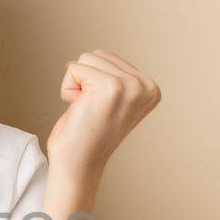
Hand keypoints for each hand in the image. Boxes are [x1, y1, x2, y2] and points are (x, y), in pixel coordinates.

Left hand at [45, 49, 160, 185]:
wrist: (78, 165)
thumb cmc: (87, 134)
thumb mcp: (112, 100)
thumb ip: (115, 76)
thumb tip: (98, 55)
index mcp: (151, 88)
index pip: (109, 58)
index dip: (94, 82)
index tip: (101, 109)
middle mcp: (146, 86)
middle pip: (98, 54)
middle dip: (85, 81)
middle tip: (91, 111)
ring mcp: (130, 86)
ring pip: (86, 59)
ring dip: (77, 85)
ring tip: (86, 110)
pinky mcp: (110, 87)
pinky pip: (74, 69)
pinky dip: (68, 89)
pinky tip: (79, 111)